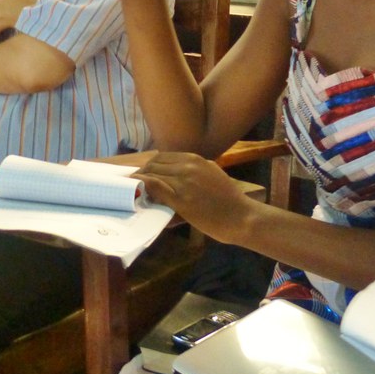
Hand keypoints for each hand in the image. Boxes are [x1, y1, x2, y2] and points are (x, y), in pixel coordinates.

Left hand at [134, 152, 256, 244]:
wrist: (241, 216)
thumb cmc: (230, 201)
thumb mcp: (212, 175)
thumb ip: (195, 172)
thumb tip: (176, 177)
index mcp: (196, 159)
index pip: (164, 156)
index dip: (151, 165)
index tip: (145, 175)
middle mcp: (188, 165)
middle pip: (155, 163)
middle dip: (143, 172)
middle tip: (136, 184)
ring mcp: (184, 181)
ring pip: (152, 173)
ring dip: (140, 180)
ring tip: (133, 190)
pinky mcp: (180, 199)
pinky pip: (154, 187)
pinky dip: (142, 187)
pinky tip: (136, 192)